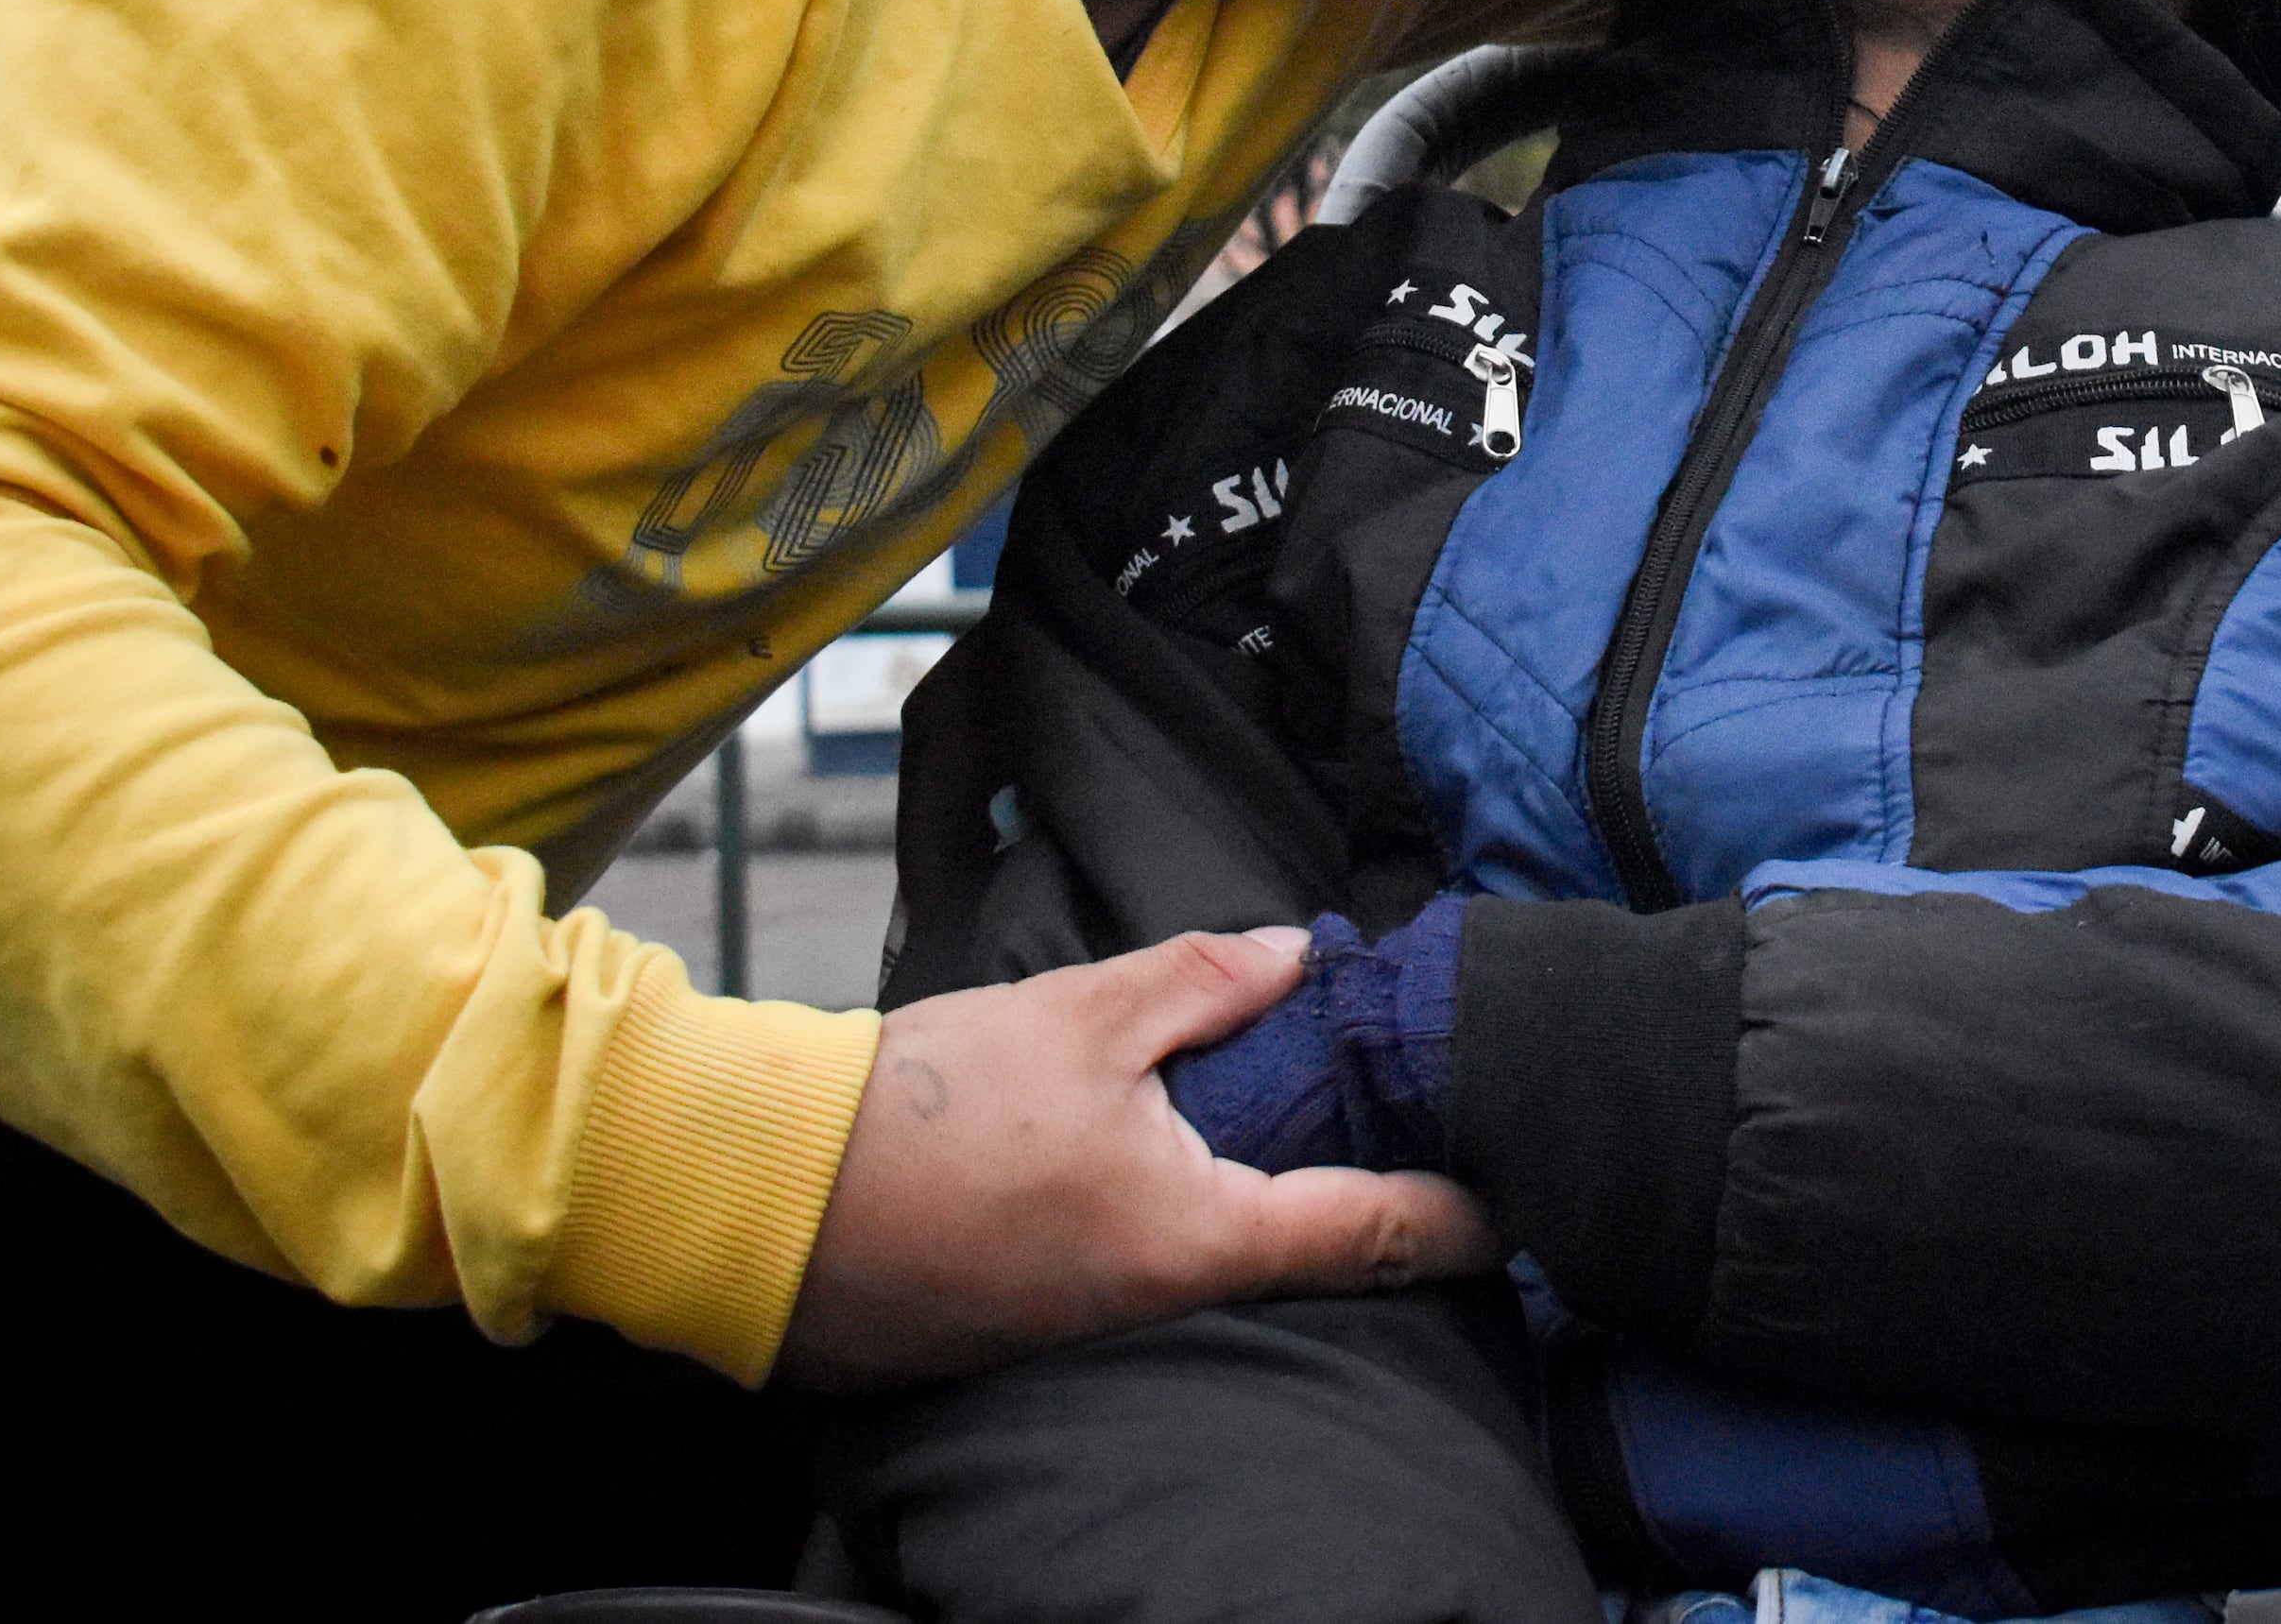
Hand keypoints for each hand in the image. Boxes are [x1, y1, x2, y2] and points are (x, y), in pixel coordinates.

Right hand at [774, 925, 1498, 1392]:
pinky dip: (1179, 1217)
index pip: (1366, 1233)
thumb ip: (1200, 981)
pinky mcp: (1027, 1322)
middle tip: (1428, 1144)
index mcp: (1194, 1233)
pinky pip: (1138, 1274)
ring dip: (1267, 1205)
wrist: (760, 1201)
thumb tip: (1294, 954)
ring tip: (1318, 1131)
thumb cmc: (922, 1111)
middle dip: (1368, 1205)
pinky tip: (1179, 1158)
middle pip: (1299, 1254)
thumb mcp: (1079, 1017)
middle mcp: (1159, 1299)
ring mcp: (1092, 1326)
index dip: (1453, 1218)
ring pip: (1217, 1262)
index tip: (1519, 1205)